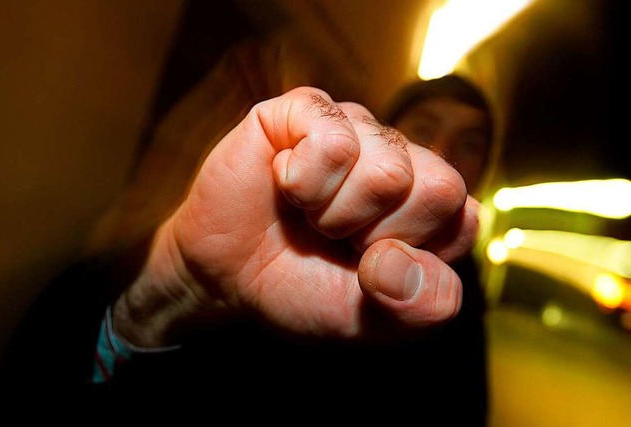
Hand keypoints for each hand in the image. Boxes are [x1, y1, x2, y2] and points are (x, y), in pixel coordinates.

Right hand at [112, 86, 478, 345]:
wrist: (226, 276)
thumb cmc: (301, 289)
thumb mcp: (371, 321)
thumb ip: (418, 307)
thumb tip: (398, 259)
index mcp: (427, 203)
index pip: (461, 218)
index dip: (411, 254)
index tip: (368, 266)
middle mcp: (399, 156)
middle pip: (438, 187)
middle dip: (377, 235)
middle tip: (337, 239)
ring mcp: (355, 127)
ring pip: (387, 169)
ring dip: (334, 214)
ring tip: (309, 215)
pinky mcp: (307, 109)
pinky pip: (332, 140)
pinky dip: (302, 182)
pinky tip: (286, 184)